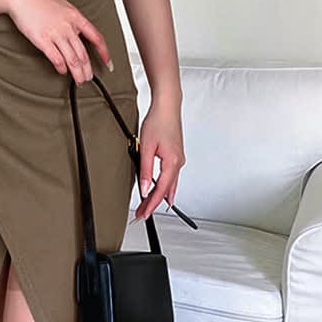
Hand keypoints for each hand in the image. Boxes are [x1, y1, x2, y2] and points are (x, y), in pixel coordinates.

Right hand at [3, 0, 112, 84]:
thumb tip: (79, 32)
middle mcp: (68, 26)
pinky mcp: (42, 39)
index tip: (108, 63)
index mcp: (76, 17)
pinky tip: (62, 71)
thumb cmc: (39, 0)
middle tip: (88, 78)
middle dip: (87, 70)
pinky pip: (56, 58)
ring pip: (72, 59)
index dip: (104, 52)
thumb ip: (73, 19)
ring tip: (78, 80)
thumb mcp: (63, 6)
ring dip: (77, 73)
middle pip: (83, 53)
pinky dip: (61, 67)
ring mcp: (56, 33)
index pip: (96, 37)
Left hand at [134, 103, 184, 220]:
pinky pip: (171, 177)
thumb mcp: (146, 148)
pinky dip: (165, 187)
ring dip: (159, 196)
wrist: (167, 107)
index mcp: (172, 163)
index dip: (150, 204)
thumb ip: (145, 170)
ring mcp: (178, 160)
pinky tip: (161, 191)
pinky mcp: (176, 155)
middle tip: (142, 214)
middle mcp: (178, 163)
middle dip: (153, 204)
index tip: (143, 214)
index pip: (161, 191)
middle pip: (166, 191)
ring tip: (147, 206)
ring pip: (170, 185)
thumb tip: (144, 188)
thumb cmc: (158, 122)